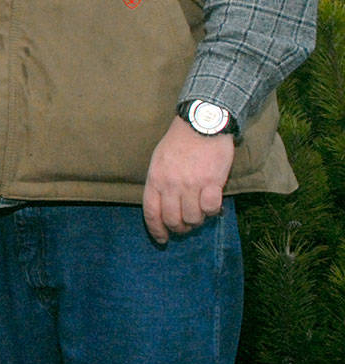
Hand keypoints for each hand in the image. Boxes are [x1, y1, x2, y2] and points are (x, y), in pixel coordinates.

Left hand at [142, 116, 234, 244]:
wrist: (201, 124)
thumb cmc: (179, 143)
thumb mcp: (158, 160)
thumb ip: (159, 183)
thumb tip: (162, 207)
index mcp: (155, 178)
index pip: (151, 212)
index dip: (156, 230)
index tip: (162, 239)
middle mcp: (171, 184)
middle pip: (173, 220)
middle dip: (179, 229)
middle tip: (185, 226)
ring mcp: (191, 184)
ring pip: (193, 218)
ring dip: (197, 220)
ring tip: (199, 212)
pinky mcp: (212, 182)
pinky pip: (211, 208)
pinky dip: (212, 210)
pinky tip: (212, 203)